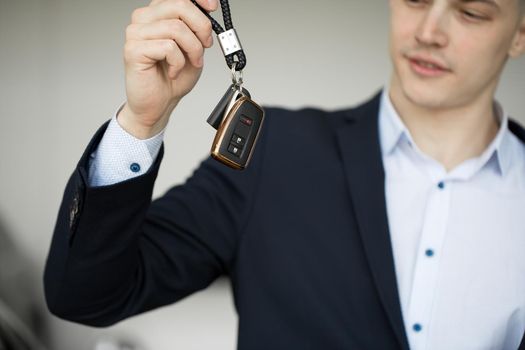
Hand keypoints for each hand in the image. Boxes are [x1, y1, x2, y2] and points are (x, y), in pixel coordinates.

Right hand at [119, 0, 216, 138]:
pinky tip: (173, 71)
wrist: (157, 104)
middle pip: (180, 6)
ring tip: (191, 63)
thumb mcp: (193, 47)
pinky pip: (168, 47)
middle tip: (206, 45)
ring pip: (177, 28)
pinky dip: (178, 62)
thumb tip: (208, 11)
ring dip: (193, 48)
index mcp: (157, 13)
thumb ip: (196, 28)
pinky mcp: (133, 50)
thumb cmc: (172, 77)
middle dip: (201, 27)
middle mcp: (143, 18)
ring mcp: (135, 33)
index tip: (213, 7)